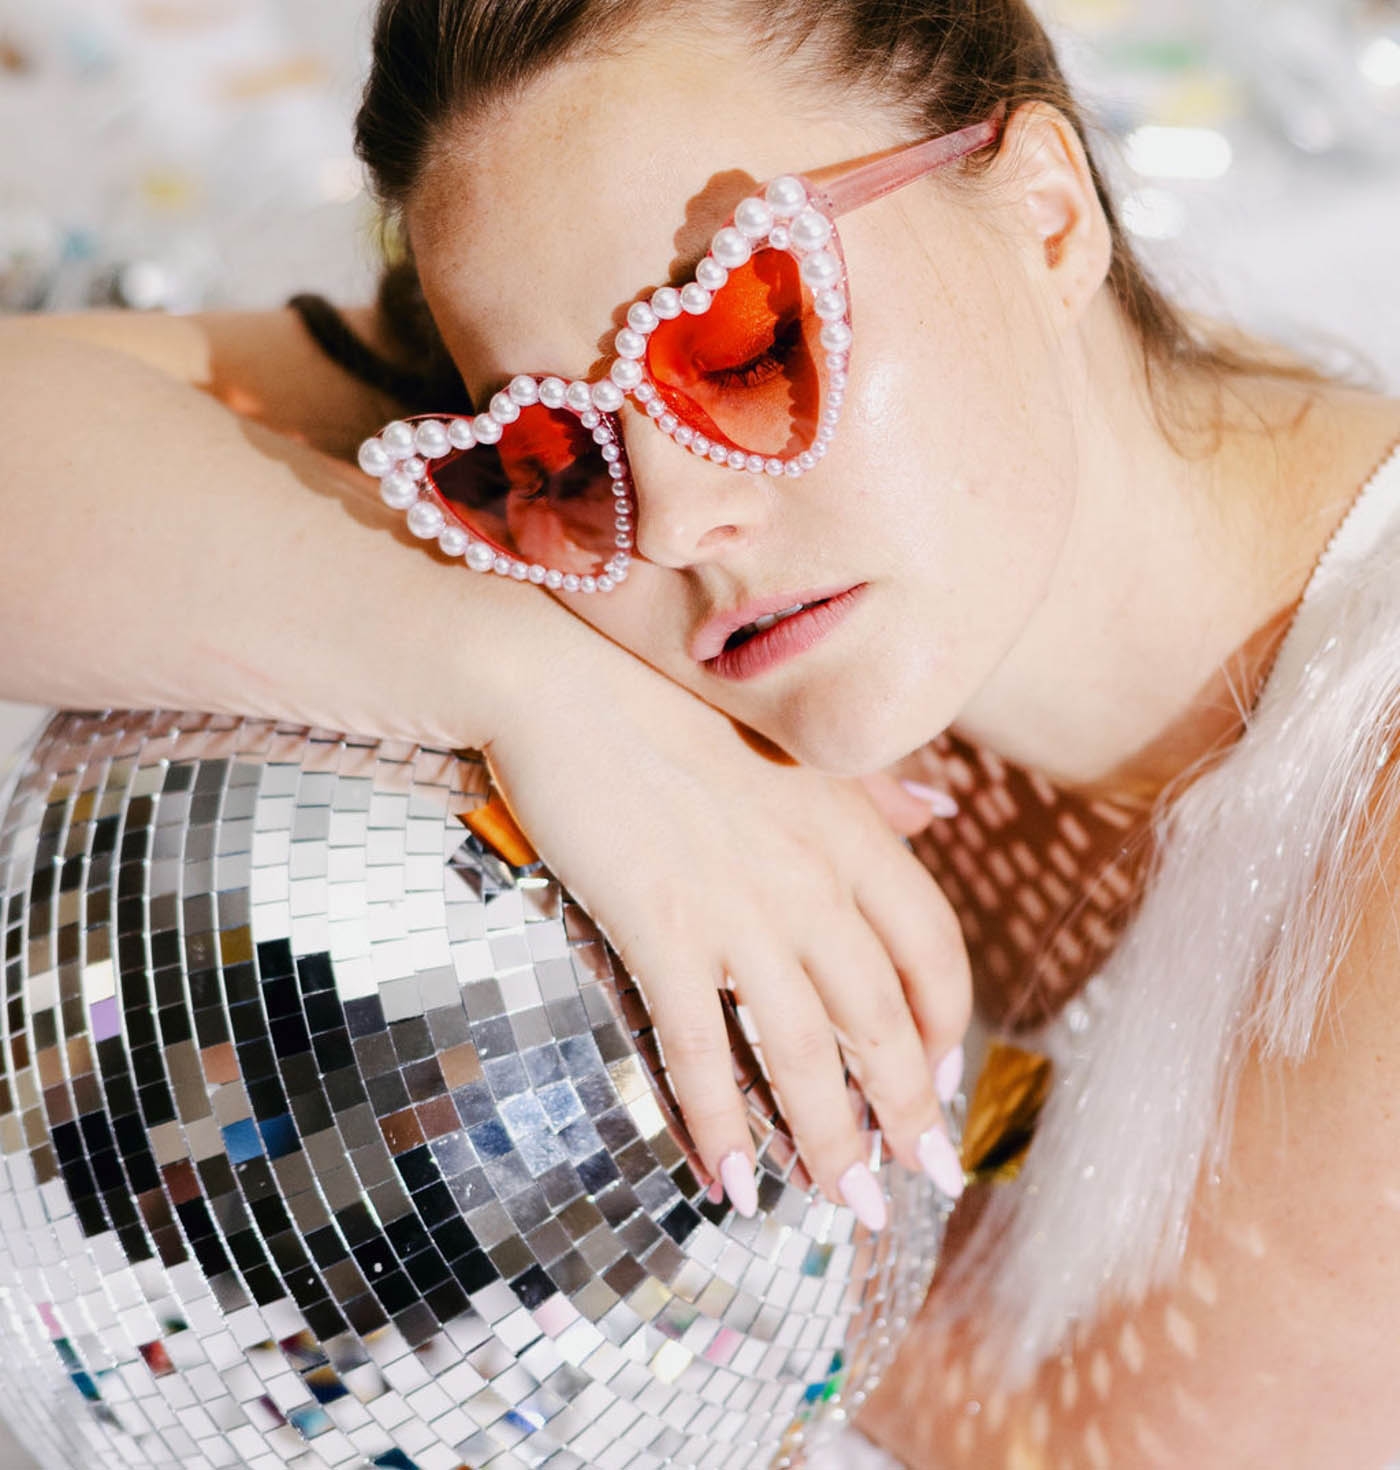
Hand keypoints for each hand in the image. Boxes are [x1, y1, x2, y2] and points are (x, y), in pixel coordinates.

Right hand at [483, 651, 970, 1228]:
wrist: (565, 679)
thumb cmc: (673, 705)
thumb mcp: (791, 741)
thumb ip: (871, 790)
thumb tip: (941, 812)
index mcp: (851, 829)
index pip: (934, 947)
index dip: (947, 1025)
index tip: (941, 1076)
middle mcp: (810, 877)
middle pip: (881, 1019)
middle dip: (906, 1112)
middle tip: (916, 1176)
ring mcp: (737, 908)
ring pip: (803, 1052)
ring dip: (828, 1141)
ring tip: (840, 1203)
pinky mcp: (659, 929)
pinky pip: (698, 1048)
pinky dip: (717, 1122)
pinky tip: (729, 1180)